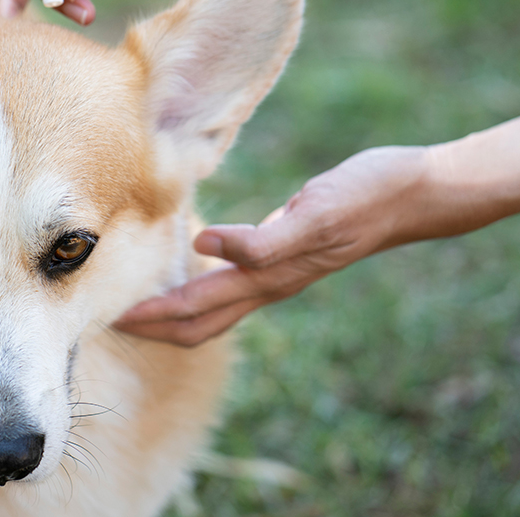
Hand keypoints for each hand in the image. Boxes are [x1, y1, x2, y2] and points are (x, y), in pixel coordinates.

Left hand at [114, 146, 432, 345]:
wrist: (412, 193)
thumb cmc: (364, 198)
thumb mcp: (313, 215)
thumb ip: (261, 240)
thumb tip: (202, 247)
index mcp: (267, 277)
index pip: (192, 310)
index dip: (149, 319)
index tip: (108, 319)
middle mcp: (268, 283)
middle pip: (198, 322)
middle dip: (153, 327)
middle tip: (108, 319)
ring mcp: (278, 272)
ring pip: (215, 307)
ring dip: (173, 311)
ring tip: (138, 301)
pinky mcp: (285, 252)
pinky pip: (233, 280)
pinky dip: (202, 282)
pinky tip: (189, 263)